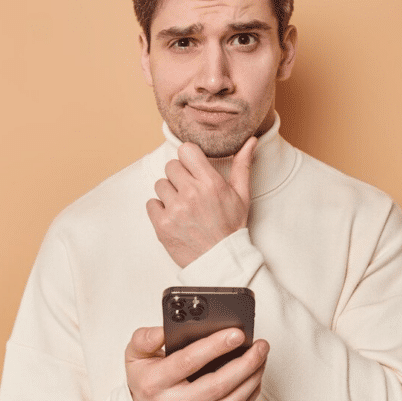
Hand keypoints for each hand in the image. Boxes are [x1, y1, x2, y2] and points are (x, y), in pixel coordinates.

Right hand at [125, 325, 268, 400]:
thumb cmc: (144, 382)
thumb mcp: (134, 356)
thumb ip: (145, 338)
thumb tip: (165, 330)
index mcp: (155, 383)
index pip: (188, 362)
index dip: (215, 346)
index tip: (237, 333)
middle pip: (217, 385)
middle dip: (245, 363)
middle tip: (260, 345)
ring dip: (253, 378)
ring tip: (262, 357)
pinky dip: (251, 393)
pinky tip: (256, 376)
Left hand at [146, 136, 256, 267]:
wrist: (221, 260)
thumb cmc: (231, 227)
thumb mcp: (241, 195)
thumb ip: (242, 165)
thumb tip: (250, 141)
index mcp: (210, 183)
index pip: (186, 150)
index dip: (189, 158)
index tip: (193, 168)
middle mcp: (191, 194)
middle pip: (171, 166)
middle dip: (179, 176)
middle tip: (190, 191)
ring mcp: (175, 209)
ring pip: (160, 184)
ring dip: (169, 193)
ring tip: (183, 206)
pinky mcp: (162, 224)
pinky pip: (151, 203)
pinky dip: (160, 209)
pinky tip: (174, 217)